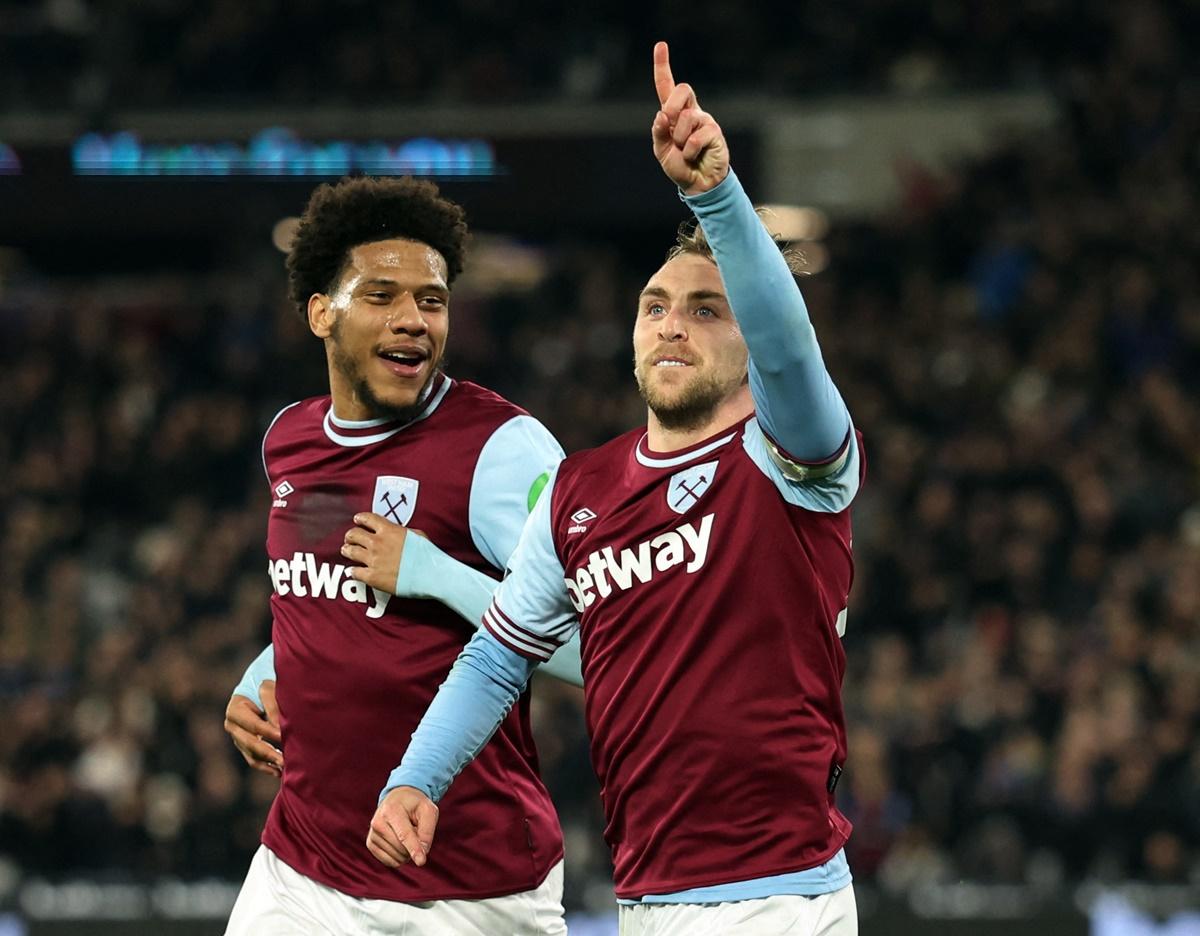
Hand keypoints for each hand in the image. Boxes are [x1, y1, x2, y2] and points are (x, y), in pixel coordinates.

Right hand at [224, 681, 282, 775]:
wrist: (257, 687)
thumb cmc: (266, 686)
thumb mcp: (269, 689)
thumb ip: (273, 706)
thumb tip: (279, 729)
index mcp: (235, 710)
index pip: (254, 724)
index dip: (269, 732)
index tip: (284, 737)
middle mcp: (232, 726)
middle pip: (250, 743)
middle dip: (268, 753)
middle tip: (284, 760)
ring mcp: (237, 738)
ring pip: (251, 754)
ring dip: (268, 763)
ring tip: (284, 768)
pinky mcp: (244, 746)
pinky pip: (253, 760)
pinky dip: (266, 767)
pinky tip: (279, 772)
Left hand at [341, 513, 426, 592]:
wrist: (429, 574)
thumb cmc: (427, 554)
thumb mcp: (417, 535)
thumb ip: (402, 532)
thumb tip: (398, 532)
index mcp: (388, 530)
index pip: (367, 518)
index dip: (360, 518)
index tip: (357, 520)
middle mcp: (377, 543)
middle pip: (354, 534)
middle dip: (350, 535)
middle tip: (350, 538)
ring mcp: (373, 560)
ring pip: (350, 551)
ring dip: (347, 550)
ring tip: (346, 550)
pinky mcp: (372, 576)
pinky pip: (354, 572)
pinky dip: (352, 571)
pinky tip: (353, 571)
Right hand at [367, 786, 439, 868]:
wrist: (397, 799)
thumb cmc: (415, 805)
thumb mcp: (428, 810)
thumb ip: (427, 831)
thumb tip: (422, 853)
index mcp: (392, 810)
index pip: (404, 835)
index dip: (414, 849)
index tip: (421, 862)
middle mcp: (377, 822)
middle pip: (402, 848)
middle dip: (414, 845)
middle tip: (414, 828)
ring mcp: (372, 834)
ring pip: (397, 858)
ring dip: (407, 850)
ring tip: (406, 832)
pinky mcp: (370, 844)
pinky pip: (390, 862)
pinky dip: (399, 856)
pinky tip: (399, 841)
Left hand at [651, 41, 728, 194]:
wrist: (698, 184)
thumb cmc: (680, 165)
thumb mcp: (662, 150)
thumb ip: (659, 132)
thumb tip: (662, 115)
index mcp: (674, 113)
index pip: (667, 86)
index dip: (662, 66)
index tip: (660, 45)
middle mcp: (691, 112)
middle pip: (682, 89)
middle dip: (672, 106)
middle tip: (670, 125)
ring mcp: (704, 120)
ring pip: (686, 118)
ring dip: (680, 140)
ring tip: (685, 152)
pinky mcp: (715, 132)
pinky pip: (695, 137)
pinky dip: (690, 151)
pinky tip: (695, 156)